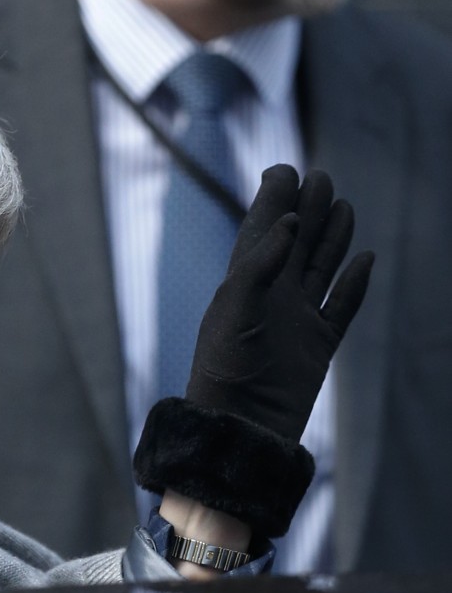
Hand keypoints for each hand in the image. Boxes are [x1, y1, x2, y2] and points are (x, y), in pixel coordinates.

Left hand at [134, 164, 373, 537]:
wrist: (240, 424)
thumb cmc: (225, 366)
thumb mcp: (235, 307)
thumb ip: (260, 263)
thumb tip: (288, 220)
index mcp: (244, 281)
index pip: (261, 230)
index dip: (272, 199)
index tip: (284, 168)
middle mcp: (272, 295)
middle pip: (296, 242)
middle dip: (308, 208)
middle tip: (319, 177)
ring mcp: (297, 318)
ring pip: (320, 267)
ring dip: (332, 237)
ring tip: (341, 205)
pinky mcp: (318, 344)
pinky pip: (342, 306)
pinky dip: (354, 283)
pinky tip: (366, 259)